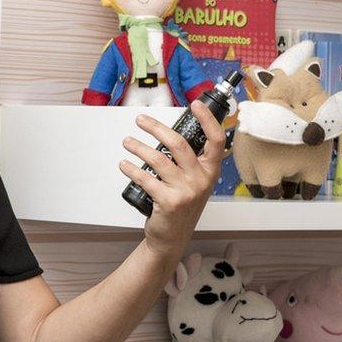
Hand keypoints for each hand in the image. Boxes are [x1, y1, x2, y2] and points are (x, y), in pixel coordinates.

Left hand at [118, 101, 225, 256]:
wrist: (172, 237)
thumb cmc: (180, 205)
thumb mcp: (193, 183)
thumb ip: (188, 162)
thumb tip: (168, 134)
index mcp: (210, 171)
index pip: (216, 140)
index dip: (207, 120)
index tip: (195, 104)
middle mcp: (201, 179)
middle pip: (178, 143)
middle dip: (156, 128)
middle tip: (141, 121)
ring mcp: (186, 191)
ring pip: (158, 159)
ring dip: (138, 147)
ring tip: (127, 142)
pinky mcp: (169, 202)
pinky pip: (146, 178)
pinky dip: (131, 169)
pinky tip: (124, 164)